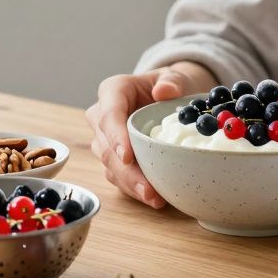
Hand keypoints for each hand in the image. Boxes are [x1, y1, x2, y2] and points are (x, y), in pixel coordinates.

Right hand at [85, 62, 215, 208]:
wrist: (169, 98)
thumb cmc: (169, 86)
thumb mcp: (175, 78)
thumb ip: (172, 82)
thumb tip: (164, 91)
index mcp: (113, 91)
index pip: (108, 115)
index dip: (115, 137)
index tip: (127, 156)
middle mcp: (101, 117)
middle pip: (107, 147)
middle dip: (126, 171)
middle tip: (148, 189)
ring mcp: (105, 140)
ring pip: (110, 166)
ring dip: (131, 185)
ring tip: (155, 199)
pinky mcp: (113, 159)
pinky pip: (119, 177)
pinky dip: (134, 189)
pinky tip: (153, 199)